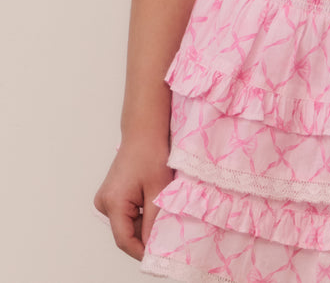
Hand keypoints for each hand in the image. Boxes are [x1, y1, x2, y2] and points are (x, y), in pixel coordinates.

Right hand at [93, 140, 173, 259]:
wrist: (144, 131)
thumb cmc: (151, 154)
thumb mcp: (158, 191)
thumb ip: (154, 222)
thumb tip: (154, 246)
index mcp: (113, 202)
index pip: (125, 240)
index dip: (142, 251)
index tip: (159, 257)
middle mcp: (104, 203)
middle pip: (125, 232)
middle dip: (145, 235)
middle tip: (166, 233)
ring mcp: (106, 199)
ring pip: (127, 224)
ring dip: (144, 223)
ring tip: (161, 212)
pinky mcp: (112, 195)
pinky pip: (126, 214)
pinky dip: (140, 214)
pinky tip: (153, 203)